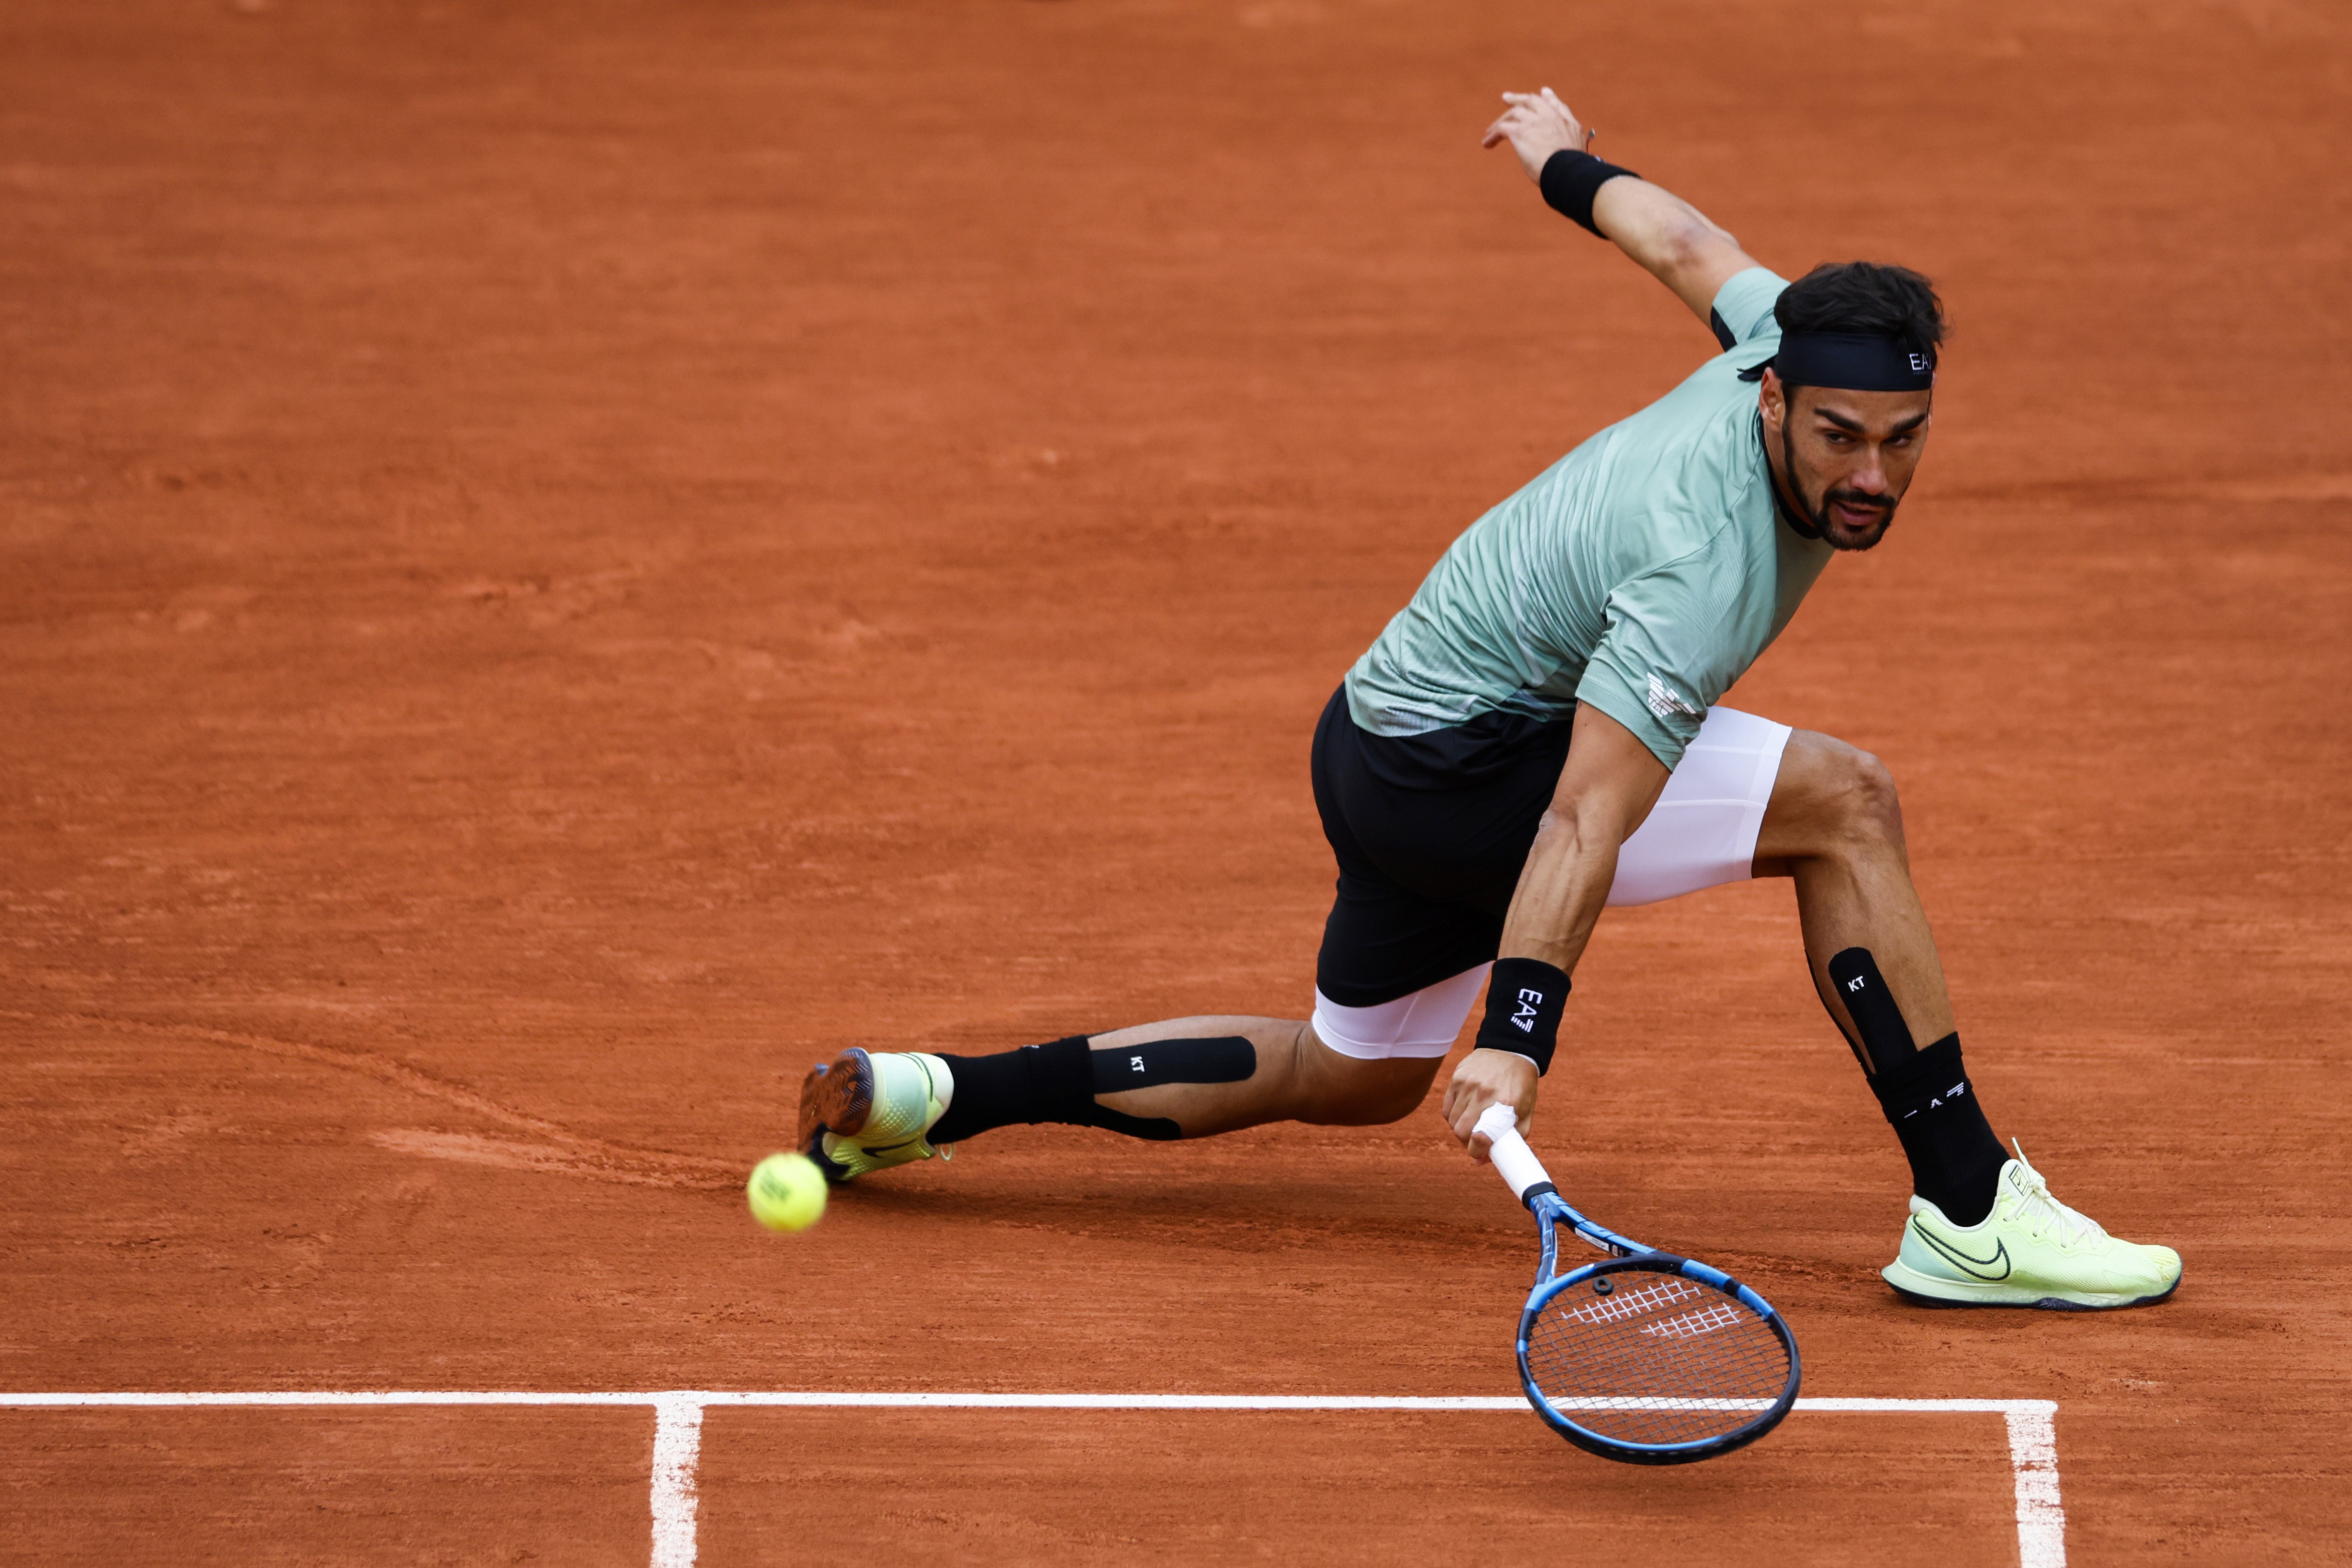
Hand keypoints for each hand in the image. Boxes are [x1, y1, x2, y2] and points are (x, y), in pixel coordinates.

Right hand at [1441, 1047, 1539, 1161]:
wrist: (1511, 1051)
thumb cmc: (1520, 1086)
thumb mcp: (1525, 1112)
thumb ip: (1511, 1139)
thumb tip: (1482, 1162)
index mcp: (1505, 1103)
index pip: (1482, 1136)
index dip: (1477, 1151)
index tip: (1480, 1155)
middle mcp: (1484, 1093)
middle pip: (1461, 1131)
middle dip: (1466, 1143)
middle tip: (1475, 1142)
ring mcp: (1468, 1083)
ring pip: (1452, 1121)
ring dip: (1460, 1130)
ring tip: (1472, 1126)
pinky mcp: (1457, 1077)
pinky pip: (1447, 1108)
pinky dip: (1453, 1117)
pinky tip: (1463, 1114)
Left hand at [1479, 87, 1593, 182]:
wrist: (1567, 171)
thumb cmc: (1574, 168)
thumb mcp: (1579, 150)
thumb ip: (1574, 141)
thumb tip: (1578, 146)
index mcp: (1566, 121)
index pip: (1555, 104)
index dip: (1548, 98)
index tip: (1543, 93)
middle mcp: (1550, 117)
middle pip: (1531, 101)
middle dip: (1519, 98)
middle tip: (1506, 98)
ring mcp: (1535, 122)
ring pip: (1513, 114)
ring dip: (1500, 122)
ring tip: (1490, 132)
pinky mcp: (1520, 131)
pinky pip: (1502, 128)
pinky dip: (1493, 135)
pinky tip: (1487, 144)